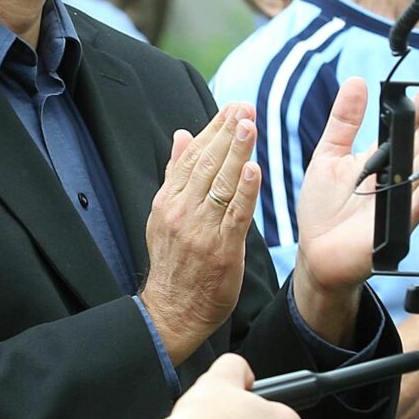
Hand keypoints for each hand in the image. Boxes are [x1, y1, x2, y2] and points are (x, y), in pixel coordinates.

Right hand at [141, 105, 258, 362]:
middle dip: (227, 132)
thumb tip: (182, 136)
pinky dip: (244, 191)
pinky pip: (234, 216)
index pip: (192, 156)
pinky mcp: (221, 249)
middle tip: (245, 107)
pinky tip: (254, 170)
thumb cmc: (174, 263)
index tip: (232, 108)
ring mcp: (201, 230)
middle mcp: (182, 211)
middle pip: (206, 164)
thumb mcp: (165, 215)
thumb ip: (176, 175)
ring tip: (249, 125)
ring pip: (220, 183)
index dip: (214, 129)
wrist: (172, 311)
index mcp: (169, 200)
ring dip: (237, 152)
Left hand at [292, 79, 418, 333]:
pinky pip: (416, 204)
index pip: (404, 131)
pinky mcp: (397, 224)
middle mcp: (394, 178)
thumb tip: (355, 82)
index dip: (416, 112)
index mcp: (379, 159)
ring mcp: (399, 199)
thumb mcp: (328, 154)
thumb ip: (344, 120)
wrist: (317, 252)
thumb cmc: (321, 209)